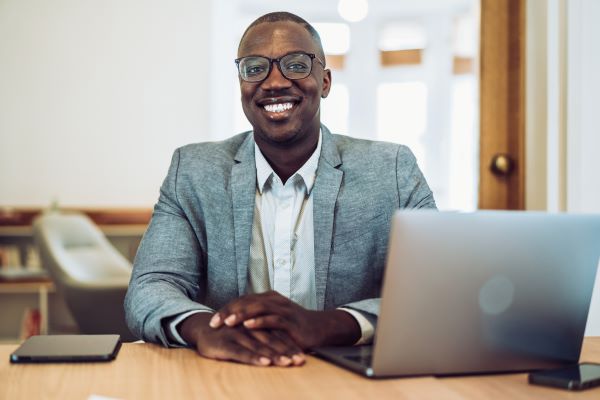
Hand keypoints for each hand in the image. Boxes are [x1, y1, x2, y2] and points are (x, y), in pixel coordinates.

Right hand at [179, 312, 304, 366]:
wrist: (202, 330)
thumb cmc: (229, 335)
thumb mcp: (248, 334)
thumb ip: (263, 338)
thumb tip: (284, 350)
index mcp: (257, 325)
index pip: (277, 336)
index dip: (290, 346)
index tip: (302, 357)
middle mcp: (249, 328)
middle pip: (272, 340)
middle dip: (287, 351)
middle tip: (300, 361)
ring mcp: (238, 335)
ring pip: (260, 346)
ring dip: (275, 355)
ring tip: (287, 363)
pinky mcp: (226, 344)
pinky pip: (242, 352)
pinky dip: (255, 357)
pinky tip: (265, 363)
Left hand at [209, 291, 360, 348]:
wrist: (320, 328)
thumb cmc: (294, 325)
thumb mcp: (273, 319)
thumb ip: (257, 317)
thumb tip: (235, 322)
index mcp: (268, 298)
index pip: (242, 301)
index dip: (227, 309)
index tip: (212, 321)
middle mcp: (274, 300)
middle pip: (247, 302)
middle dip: (229, 312)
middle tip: (214, 322)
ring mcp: (282, 309)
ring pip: (258, 308)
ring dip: (241, 314)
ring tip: (228, 322)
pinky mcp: (290, 319)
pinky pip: (273, 319)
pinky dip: (260, 321)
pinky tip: (248, 325)